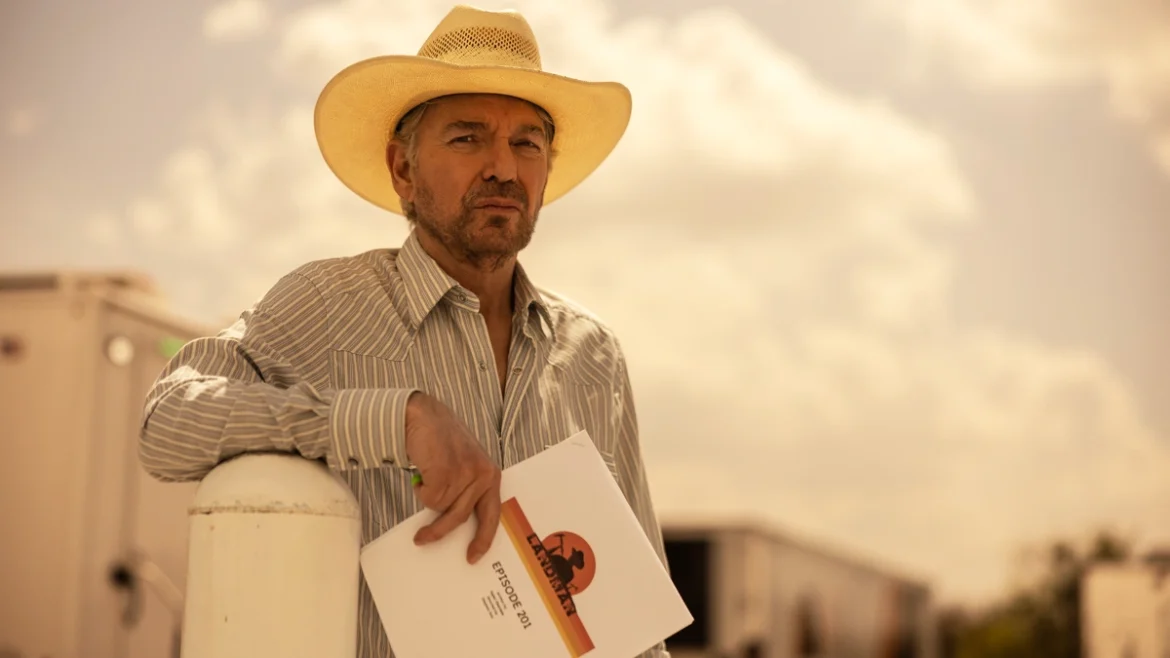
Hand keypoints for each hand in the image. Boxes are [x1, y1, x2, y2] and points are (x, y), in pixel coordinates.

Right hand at [404, 392, 501, 563]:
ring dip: (427, 496)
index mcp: (491, 476)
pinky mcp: (446, 473)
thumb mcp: (465, 465)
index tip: (473, 556)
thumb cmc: (442, 442)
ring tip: (424, 478)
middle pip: (460, 517)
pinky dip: (420, 488)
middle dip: (439, 530)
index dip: (483, 538)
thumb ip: (466, 490)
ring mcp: (465, 475)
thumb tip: (455, 523)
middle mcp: (482, 476)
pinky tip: (423, 469)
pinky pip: (428, 498)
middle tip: (422, 539)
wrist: (424, 416)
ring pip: (440, 508)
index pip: (492, 515)